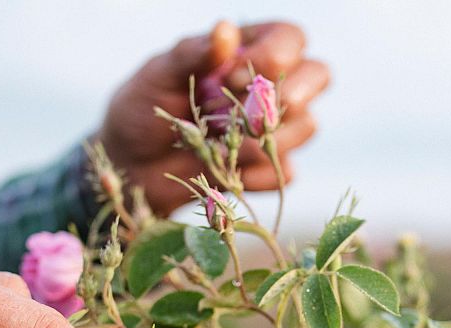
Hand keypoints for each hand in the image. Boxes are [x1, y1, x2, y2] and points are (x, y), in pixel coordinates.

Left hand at [97, 20, 329, 213]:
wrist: (131, 163)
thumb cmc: (142, 108)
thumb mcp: (158, 75)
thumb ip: (192, 54)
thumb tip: (225, 30)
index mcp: (248, 48)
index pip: (290, 39)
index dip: (272, 58)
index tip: (227, 77)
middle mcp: (270, 84)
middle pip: (318, 76)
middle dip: (287, 97)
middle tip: (245, 116)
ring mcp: (274, 127)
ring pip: (307, 126)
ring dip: (263, 140)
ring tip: (218, 145)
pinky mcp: (269, 167)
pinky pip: (286, 172)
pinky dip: (255, 175)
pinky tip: (223, 173)